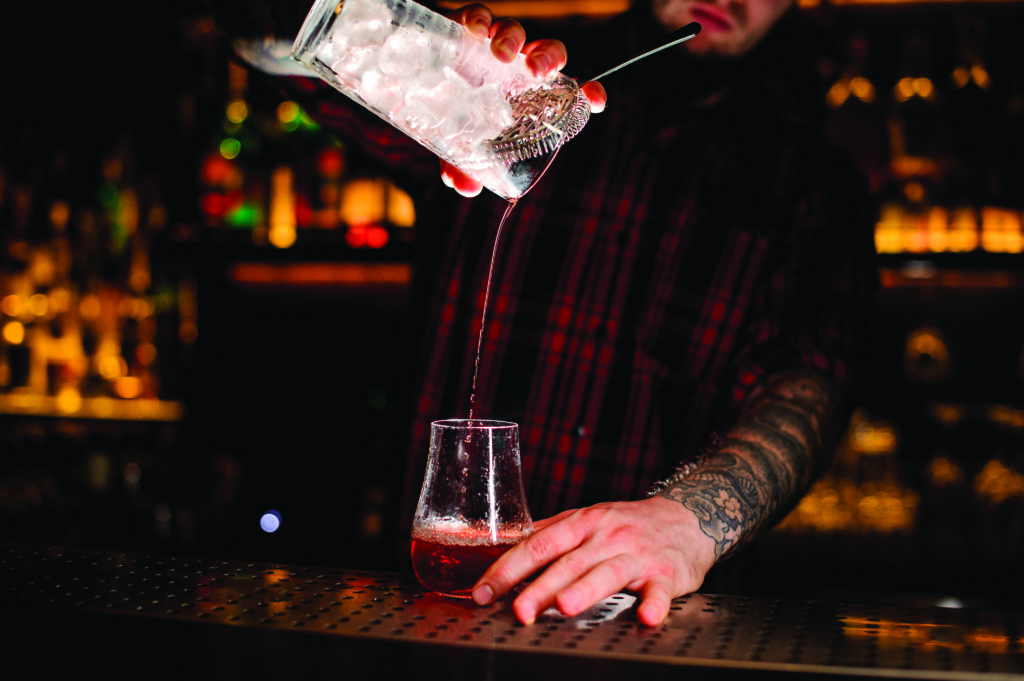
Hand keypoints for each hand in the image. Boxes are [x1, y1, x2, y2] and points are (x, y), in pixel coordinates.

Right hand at [439, 3, 606, 196]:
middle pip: (546, 54)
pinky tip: (476, 30)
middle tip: (538, 73)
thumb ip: (465, 164)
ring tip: (503, 55)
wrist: (412, 77)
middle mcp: (515, 66)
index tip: (597, 101)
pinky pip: (479, 14)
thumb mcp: (456, 143)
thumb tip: (466, 189)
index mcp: (526, 94)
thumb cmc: (449, 111)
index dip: (587, 93)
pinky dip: (480, 18)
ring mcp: (491, 44)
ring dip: (513, 39)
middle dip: (548, 59)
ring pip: (515, 32)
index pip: (568, 90)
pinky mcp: (466, 25)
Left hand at [471, 496, 716, 626]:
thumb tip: (505, 546)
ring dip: (586, 589)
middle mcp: (606, 536)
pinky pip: (660, 590)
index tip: (485, 591)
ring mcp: (636, 554)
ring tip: (565, 608)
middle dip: (541, 588)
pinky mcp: (667, 573)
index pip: (537, 545)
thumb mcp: (587, 518)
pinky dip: (654, 604)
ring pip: (608, 572)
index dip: (509, 569)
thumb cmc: (628, 523)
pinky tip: (646, 617)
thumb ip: (549, 532)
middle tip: (519, 611)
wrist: (687, 518)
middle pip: (568, 563)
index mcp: (581, 523)